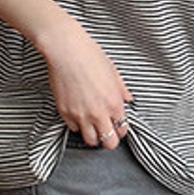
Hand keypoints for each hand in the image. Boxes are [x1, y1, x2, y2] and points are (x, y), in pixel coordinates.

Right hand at [43, 20, 133, 148]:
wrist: (67, 52)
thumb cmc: (90, 56)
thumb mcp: (113, 72)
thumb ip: (122, 90)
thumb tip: (128, 99)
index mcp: (114, 103)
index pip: (123, 129)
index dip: (121, 129)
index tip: (118, 126)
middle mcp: (99, 113)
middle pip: (109, 142)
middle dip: (110, 139)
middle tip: (107, 133)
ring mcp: (81, 115)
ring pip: (90, 140)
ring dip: (93, 135)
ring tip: (93, 127)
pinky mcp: (65, 113)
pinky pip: (73, 128)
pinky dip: (76, 125)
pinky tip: (79, 116)